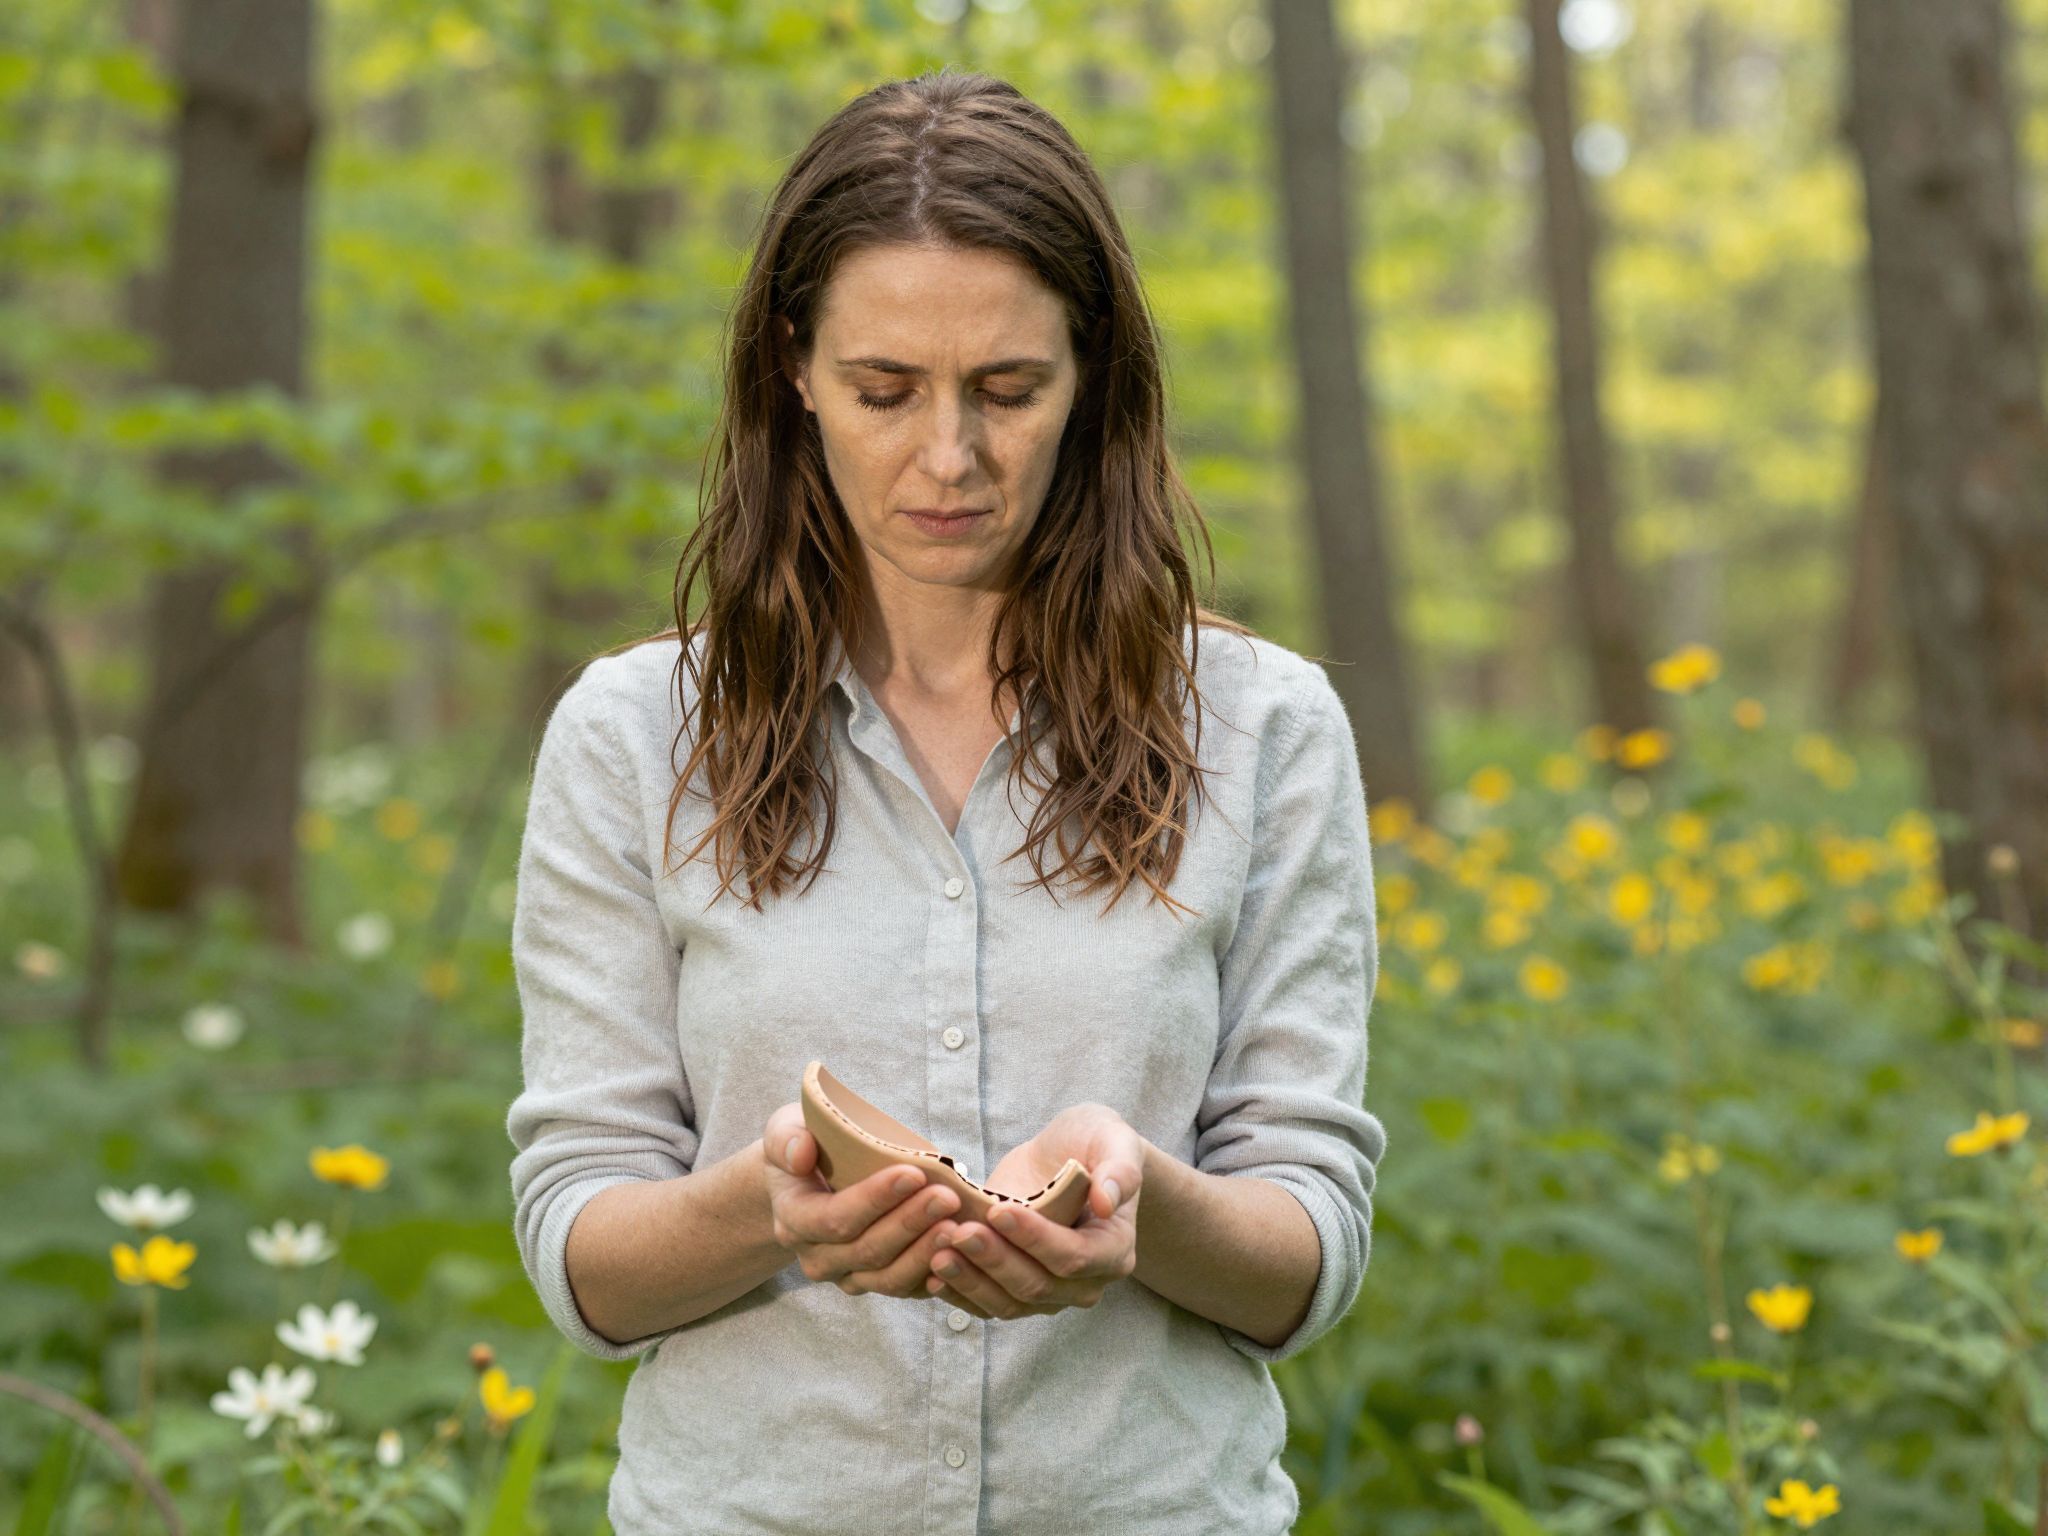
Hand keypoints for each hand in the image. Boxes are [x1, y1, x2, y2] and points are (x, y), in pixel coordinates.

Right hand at [761, 1103, 962, 1300]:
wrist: (805, 1186)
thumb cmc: (803, 1150)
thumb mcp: (783, 1131)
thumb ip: (786, 1139)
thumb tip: (801, 1153)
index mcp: (794, 1219)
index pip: (835, 1218)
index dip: (875, 1199)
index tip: (914, 1174)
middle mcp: (817, 1258)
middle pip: (868, 1250)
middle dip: (911, 1223)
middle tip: (949, 1197)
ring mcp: (846, 1276)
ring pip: (889, 1278)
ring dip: (926, 1253)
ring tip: (959, 1227)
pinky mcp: (873, 1283)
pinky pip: (906, 1289)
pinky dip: (934, 1277)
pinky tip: (960, 1257)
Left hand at [925, 1103, 1144, 1321]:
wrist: (1069, 1159)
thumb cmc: (1093, 1144)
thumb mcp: (1113, 1138)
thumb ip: (1120, 1168)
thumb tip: (1107, 1200)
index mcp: (1114, 1249)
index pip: (1075, 1256)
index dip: (1036, 1239)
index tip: (998, 1210)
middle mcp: (1086, 1282)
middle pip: (1038, 1285)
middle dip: (995, 1260)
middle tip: (958, 1233)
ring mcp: (1051, 1293)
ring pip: (1010, 1303)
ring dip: (972, 1282)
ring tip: (937, 1254)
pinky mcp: (1019, 1292)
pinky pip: (989, 1304)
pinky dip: (961, 1294)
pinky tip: (932, 1275)